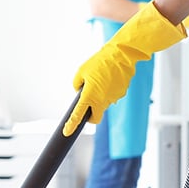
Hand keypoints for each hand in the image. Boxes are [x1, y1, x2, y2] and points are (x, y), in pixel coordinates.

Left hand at [64, 3, 187, 135]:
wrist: (121, 55)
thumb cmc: (100, 62)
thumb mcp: (81, 71)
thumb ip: (77, 84)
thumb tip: (79, 91)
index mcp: (89, 95)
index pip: (78, 115)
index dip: (71, 125)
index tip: (67, 132)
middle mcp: (101, 100)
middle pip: (95, 117)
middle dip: (91, 115)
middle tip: (89, 104)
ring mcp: (113, 99)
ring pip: (104, 104)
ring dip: (101, 97)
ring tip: (102, 80)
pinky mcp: (121, 94)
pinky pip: (112, 96)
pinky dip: (109, 91)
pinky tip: (110, 79)